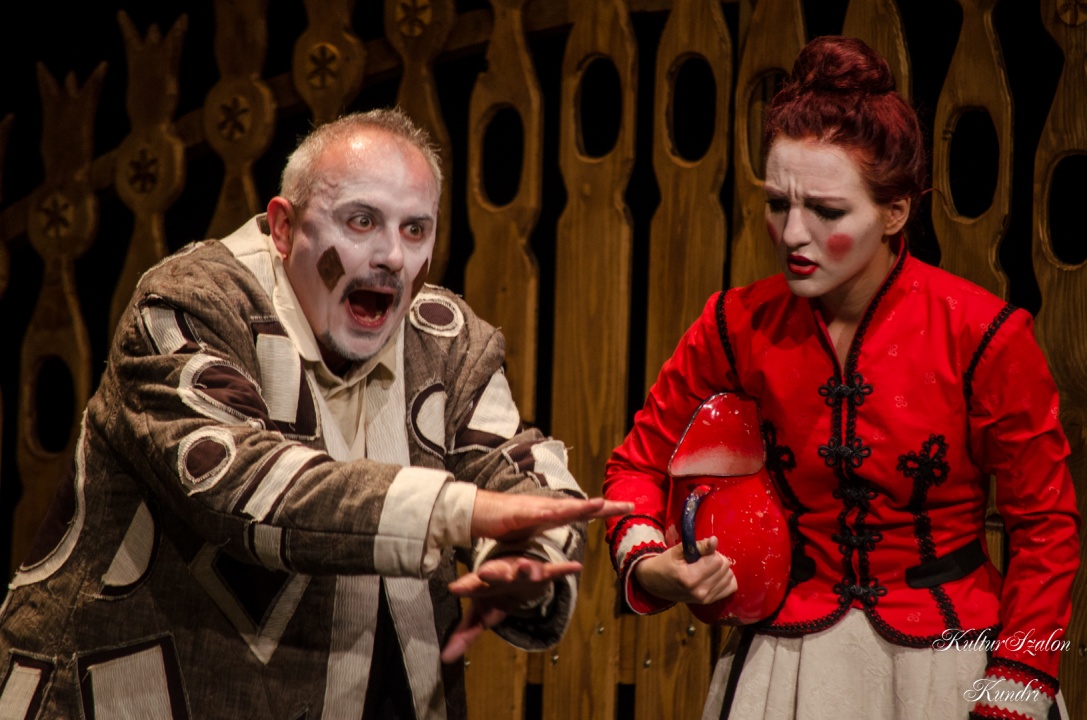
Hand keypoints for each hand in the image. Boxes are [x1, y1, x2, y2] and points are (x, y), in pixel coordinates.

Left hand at [440, 556, 582, 662]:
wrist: (518, 572)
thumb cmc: (495, 594)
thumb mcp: (481, 614)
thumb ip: (464, 635)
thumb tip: (444, 659)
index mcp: (484, 584)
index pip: (472, 585)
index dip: (464, 586)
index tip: (454, 588)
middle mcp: (502, 574)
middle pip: (496, 574)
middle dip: (492, 573)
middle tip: (486, 572)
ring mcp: (523, 572)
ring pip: (524, 569)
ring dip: (526, 568)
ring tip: (526, 566)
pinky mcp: (543, 572)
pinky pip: (554, 571)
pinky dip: (564, 570)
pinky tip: (576, 567)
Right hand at [470, 490, 631, 543]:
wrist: (474, 513)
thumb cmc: (501, 521)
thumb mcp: (531, 529)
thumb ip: (547, 528)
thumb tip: (562, 527)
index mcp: (550, 513)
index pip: (582, 511)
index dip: (604, 509)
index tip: (627, 508)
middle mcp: (545, 507)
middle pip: (579, 507)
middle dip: (603, 506)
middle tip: (628, 506)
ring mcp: (531, 508)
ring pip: (561, 507)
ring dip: (580, 507)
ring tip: (600, 505)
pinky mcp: (515, 514)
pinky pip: (534, 513)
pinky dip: (547, 512)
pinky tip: (558, 513)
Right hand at [632, 536, 736, 604]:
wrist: (655, 583)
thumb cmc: (665, 563)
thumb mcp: (678, 551)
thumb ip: (698, 546)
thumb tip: (715, 540)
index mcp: (690, 578)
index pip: (717, 561)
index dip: (711, 552)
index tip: (700, 553)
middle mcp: (701, 592)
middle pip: (725, 568)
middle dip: (717, 559)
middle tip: (703, 559)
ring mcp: (706, 599)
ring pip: (730, 577)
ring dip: (721, 569)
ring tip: (707, 567)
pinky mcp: (710, 602)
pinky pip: (731, 587)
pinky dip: (725, 578)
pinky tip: (715, 575)